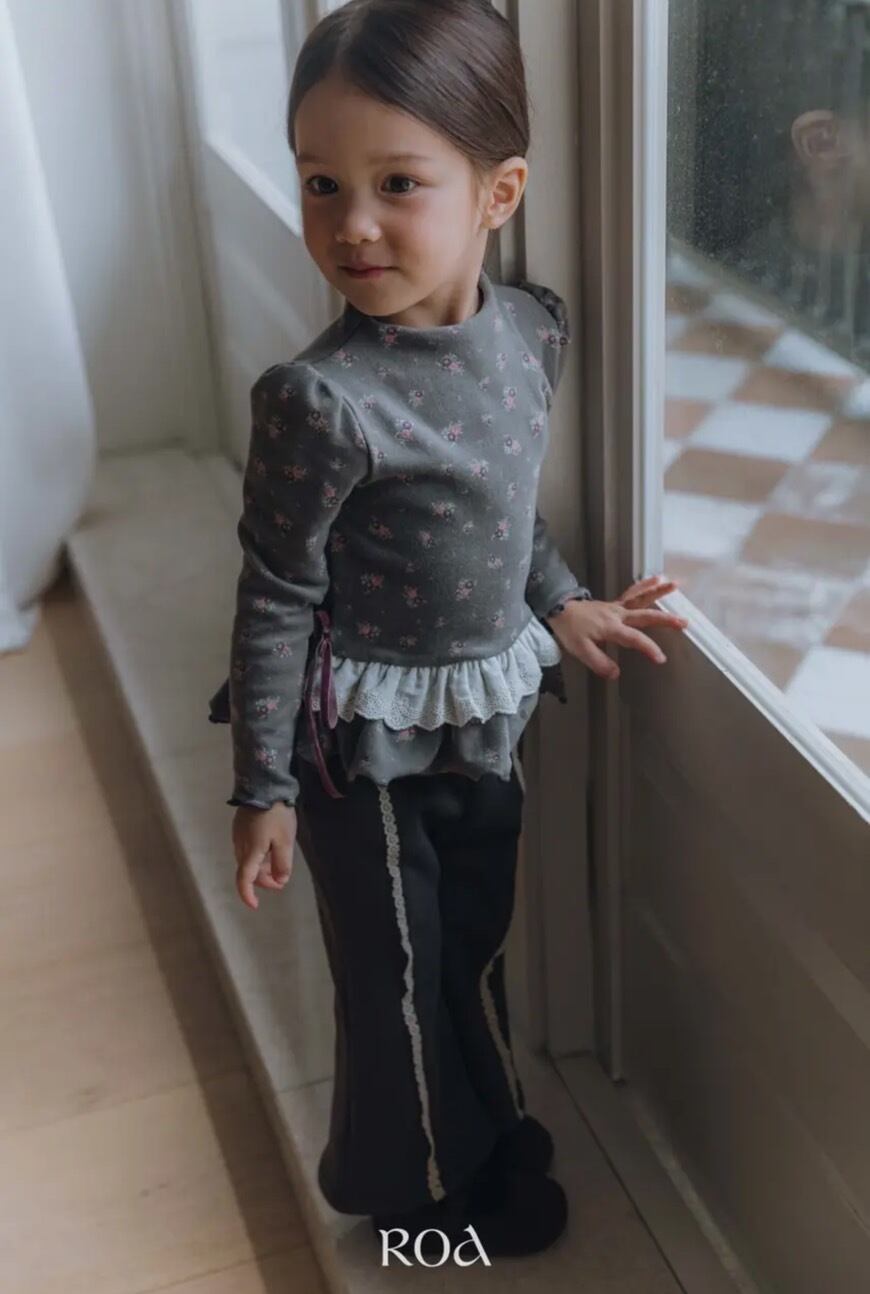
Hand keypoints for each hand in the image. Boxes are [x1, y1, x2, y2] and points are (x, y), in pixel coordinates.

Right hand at [232, 803, 296, 910]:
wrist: (264, 784)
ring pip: (247, 860)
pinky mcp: (240, 826)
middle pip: (248, 871)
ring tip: (279, 863)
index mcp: (250, 851)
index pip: (244, 880)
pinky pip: (247, 848)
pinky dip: (258, 855)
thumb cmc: (276, 814)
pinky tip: (271, 848)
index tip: (255, 905)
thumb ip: (283, 863)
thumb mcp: (285, 840)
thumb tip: (280, 880)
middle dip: (264, 880)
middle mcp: (239, 846)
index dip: (247, 895)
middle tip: (281, 879)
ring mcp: (238, 835)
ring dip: (261, 867)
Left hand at [545, 574, 688, 680]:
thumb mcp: (580, 650)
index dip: (648, 648)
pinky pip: (632, 593)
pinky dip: (644, 585)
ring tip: (675, 584)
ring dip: (658, 592)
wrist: (557, 610)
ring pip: (641, 598)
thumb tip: (616, 673)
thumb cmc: (569, 630)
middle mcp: (617, 615)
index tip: (660, 658)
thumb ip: (599, 663)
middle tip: (683, 622)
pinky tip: (656, 578)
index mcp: (611, 628)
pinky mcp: (613, 605)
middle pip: (645, 616)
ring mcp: (616, 608)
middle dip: (665, 619)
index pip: (635, 639)